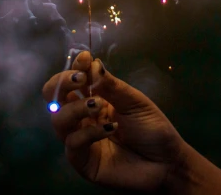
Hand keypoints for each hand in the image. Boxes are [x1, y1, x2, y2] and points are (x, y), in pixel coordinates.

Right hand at [42, 51, 184, 191]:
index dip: (74, 67)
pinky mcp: (82, 161)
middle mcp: (81, 117)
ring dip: (76, 107)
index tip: (85, 58)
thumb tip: (93, 63)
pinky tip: (110, 128)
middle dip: (62, 83)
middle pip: (54, 96)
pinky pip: (73, 143)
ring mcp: (80, 139)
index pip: (72, 81)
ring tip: (98, 104)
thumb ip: (111, 85)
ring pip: (58, 119)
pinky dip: (89, 132)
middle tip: (81, 79)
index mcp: (93, 98)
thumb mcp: (134, 101)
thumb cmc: (151, 129)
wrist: (166, 162)